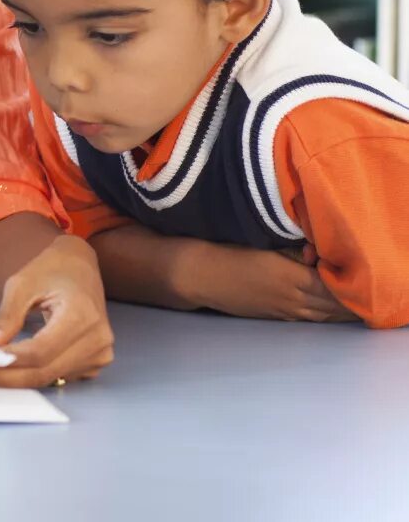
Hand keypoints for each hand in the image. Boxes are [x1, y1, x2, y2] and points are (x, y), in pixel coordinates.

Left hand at [0, 235, 113, 388]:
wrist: (79, 266)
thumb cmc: (53, 269)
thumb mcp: (22, 284)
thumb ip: (7, 317)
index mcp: (82, 316)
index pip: (40, 352)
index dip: (6, 362)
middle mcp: (97, 340)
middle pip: (43, 372)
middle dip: (3, 377)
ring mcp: (99, 354)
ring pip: (48, 379)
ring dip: (13, 379)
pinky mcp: (93, 362)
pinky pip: (57, 376)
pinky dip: (29, 374)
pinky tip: (7, 369)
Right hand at [181, 242, 356, 322]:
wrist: (201, 276)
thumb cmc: (231, 255)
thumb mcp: (266, 247)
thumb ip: (296, 253)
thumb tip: (317, 255)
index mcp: (294, 279)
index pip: (334, 287)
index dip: (350, 285)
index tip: (362, 279)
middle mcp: (294, 300)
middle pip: (333, 306)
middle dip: (351, 304)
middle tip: (366, 298)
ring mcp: (283, 312)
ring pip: (322, 316)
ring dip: (339, 313)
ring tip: (353, 308)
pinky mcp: (273, 317)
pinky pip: (307, 319)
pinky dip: (322, 316)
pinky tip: (326, 312)